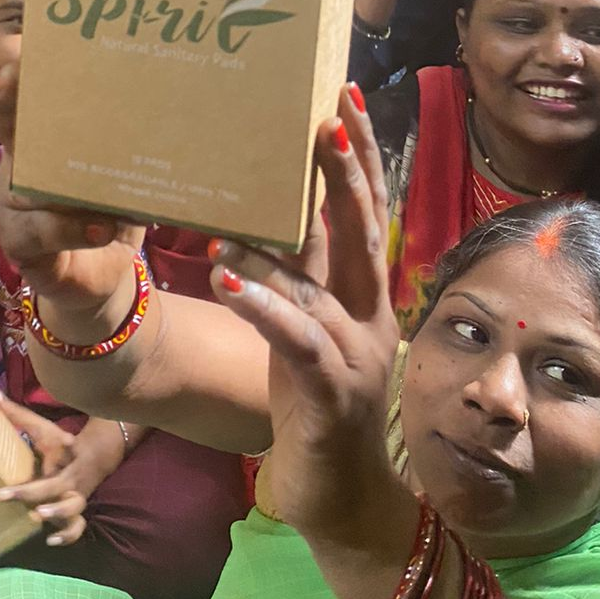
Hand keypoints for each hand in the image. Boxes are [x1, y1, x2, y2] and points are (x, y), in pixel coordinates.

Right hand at [0, 62, 145, 313]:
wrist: (102, 276)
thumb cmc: (107, 212)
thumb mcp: (114, 178)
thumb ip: (120, 154)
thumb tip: (155, 118)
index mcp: (38, 146)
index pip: (18, 110)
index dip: (10, 86)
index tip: (19, 61)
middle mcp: (18, 171)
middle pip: (12, 138)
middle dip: (20, 115)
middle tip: (24, 88)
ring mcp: (14, 209)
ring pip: (25, 188)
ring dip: (64, 187)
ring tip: (98, 187)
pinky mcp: (21, 245)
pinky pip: (40, 233)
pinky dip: (72, 230)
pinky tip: (100, 229)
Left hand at [0, 412, 121, 545]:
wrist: (94, 456)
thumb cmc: (59, 442)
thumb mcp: (41, 427)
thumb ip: (17, 416)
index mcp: (62, 451)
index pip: (61, 446)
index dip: (62, 444)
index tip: (63, 441)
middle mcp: (69, 475)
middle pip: (55, 485)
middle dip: (31, 491)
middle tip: (3, 495)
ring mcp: (75, 494)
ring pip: (74, 507)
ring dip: (57, 513)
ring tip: (37, 516)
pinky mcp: (76, 510)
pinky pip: (78, 526)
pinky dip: (68, 535)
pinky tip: (51, 541)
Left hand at [210, 88, 401, 542]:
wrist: (341, 497)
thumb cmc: (313, 402)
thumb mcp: (307, 327)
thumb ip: (297, 275)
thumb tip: (261, 213)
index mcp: (364, 294)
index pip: (367, 212)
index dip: (359, 157)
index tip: (342, 101)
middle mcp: (370, 315)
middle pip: (362, 230)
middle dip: (344, 171)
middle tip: (325, 118)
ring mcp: (357, 355)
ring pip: (318, 284)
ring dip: (275, 247)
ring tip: (230, 217)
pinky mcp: (332, 394)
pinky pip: (298, 338)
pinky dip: (264, 304)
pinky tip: (228, 276)